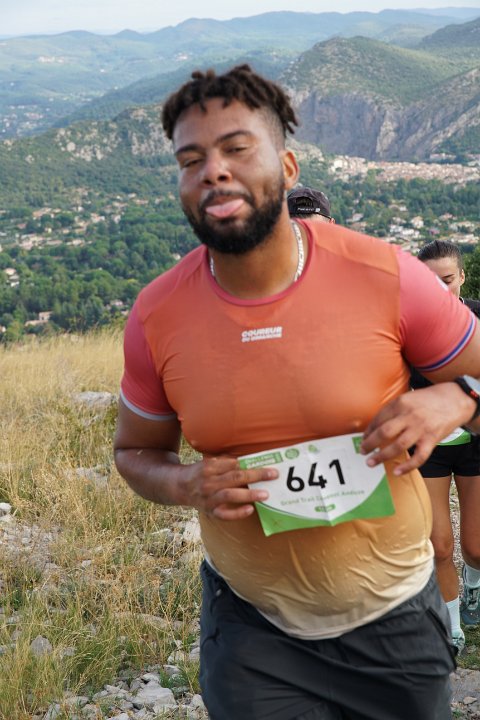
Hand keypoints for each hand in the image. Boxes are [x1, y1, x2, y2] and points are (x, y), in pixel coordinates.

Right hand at [181, 455, 277, 519]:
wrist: (180, 487)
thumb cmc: (201, 472)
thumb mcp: (209, 462)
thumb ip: (226, 461)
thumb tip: (247, 460)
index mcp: (209, 467)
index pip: (232, 464)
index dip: (249, 463)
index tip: (266, 462)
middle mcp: (209, 482)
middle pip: (234, 477)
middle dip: (256, 475)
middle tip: (273, 475)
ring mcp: (209, 498)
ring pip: (230, 495)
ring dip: (249, 494)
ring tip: (265, 494)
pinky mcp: (211, 511)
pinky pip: (225, 515)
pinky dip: (238, 513)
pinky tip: (250, 509)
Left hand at [360, 383, 474, 475]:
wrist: (455, 400)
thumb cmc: (429, 399)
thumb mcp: (408, 397)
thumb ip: (394, 409)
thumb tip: (376, 425)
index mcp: (400, 403)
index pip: (378, 419)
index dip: (368, 431)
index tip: (363, 438)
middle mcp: (409, 416)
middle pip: (384, 432)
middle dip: (370, 443)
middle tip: (362, 451)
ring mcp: (420, 428)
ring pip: (398, 446)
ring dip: (381, 456)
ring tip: (371, 463)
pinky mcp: (431, 439)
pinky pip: (419, 457)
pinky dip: (407, 466)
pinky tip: (397, 472)